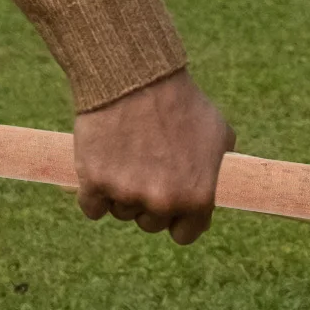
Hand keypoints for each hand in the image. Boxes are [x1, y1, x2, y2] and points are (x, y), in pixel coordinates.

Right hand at [73, 70, 234, 245]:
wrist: (135, 75)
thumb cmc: (180, 102)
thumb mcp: (218, 134)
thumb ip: (216, 171)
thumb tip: (212, 188)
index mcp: (198, 197)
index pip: (185, 234)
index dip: (177, 217)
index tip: (168, 200)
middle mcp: (163, 202)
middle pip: (150, 224)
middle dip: (148, 201)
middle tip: (145, 164)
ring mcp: (128, 194)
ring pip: (120, 212)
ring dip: (121, 192)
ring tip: (125, 154)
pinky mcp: (95, 183)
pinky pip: (92, 207)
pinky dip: (93, 191)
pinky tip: (102, 164)